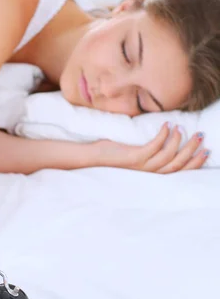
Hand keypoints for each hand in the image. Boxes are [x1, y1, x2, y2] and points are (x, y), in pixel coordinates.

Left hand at [95, 123, 209, 173]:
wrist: (93, 157)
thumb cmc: (114, 153)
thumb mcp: (136, 154)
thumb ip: (151, 152)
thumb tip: (164, 139)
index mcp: (151, 173)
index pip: (178, 170)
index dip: (194, 162)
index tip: (205, 151)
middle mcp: (149, 173)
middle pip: (177, 164)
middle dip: (192, 151)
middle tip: (200, 137)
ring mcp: (142, 166)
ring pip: (169, 157)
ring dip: (179, 141)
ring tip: (182, 128)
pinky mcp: (134, 158)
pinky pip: (154, 147)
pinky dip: (163, 136)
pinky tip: (167, 125)